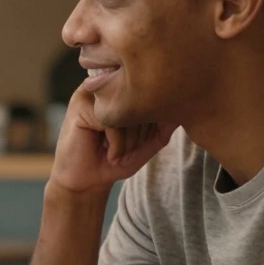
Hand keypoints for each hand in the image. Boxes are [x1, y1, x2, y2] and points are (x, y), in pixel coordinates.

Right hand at [49, 85, 176, 193]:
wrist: (87, 181)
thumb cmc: (115, 158)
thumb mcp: (148, 142)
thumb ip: (164, 125)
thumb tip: (182, 106)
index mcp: (122, 86)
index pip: (153, 95)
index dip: (153, 124)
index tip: (140, 144)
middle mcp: (107, 83)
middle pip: (141, 101)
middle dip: (140, 135)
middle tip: (127, 151)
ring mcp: (92, 91)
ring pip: (128, 111)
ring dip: (129, 142)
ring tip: (117, 153)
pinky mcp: (80, 105)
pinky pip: (112, 121)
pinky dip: (116, 144)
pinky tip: (107, 153)